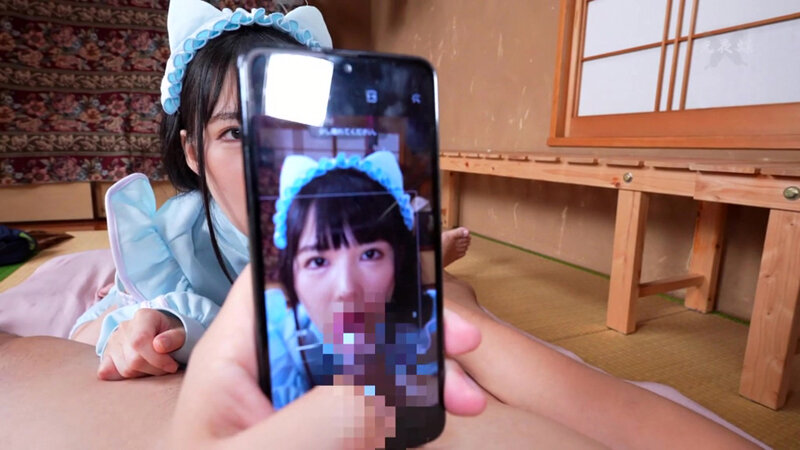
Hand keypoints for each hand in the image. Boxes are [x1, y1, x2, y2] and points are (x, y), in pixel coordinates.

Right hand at [97, 309, 184, 379]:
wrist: (163, 332)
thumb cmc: (173, 334)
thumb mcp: (182, 333)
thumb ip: (174, 338)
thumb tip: (159, 345)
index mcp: (143, 317)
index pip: (140, 342)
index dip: (157, 359)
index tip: (172, 366)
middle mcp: (124, 327)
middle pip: (133, 360)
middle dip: (154, 369)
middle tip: (167, 367)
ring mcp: (113, 341)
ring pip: (124, 369)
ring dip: (143, 374)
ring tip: (155, 366)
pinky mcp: (107, 354)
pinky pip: (106, 372)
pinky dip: (121, 377)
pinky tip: (137, 371)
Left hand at [169, 265, 485, 447]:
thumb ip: (315, 421)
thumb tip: (384, 391)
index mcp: (238, 356)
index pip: (283, 282)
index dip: (337, 266)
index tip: (402, 272)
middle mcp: (274, 371)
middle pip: (345, 324)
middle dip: (407, 327)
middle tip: (462, 340)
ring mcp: (303, 405)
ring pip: (369, 369)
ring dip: (422, 377)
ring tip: (466, 400)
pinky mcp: (325, 434)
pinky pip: (373, 412)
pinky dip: (408, 416)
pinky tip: (438, 419)